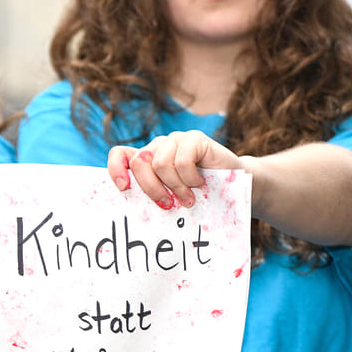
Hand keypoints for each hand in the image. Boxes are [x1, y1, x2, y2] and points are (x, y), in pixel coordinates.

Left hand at [107, 129, 243, 208]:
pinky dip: (189, 178)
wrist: (235, 187)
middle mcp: (158, 146)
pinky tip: (199, 184)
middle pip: (139, 162)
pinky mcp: (194, 139)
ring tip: (189, 198)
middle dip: (151, 188)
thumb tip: (130, 213)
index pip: (119, 154)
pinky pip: (182, 160)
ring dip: (175, 187)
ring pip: (160, 163)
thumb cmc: (199, 196)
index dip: (116, 169)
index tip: (124, 189)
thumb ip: (153, 195)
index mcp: (147, 159)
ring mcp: (175, 140)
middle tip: (168, 204)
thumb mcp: (171, 197)